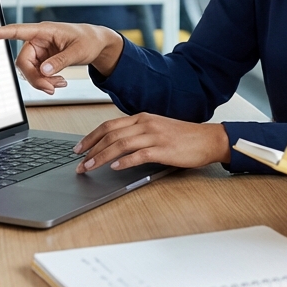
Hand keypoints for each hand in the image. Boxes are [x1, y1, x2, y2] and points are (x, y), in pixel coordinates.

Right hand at [0, 22, 123, 90]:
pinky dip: (46, 82)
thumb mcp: (79, 51)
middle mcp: (37, 40)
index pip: (16, 31)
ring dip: (42, 82)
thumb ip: (61, 61)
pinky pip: (37, 74)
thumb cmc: (89, 40)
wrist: (98, 44)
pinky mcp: (43, 60)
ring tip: (61, 84)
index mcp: (43, 31)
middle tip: (51, 88)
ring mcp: (39, 51)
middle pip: (23, 62)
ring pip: (29, 71)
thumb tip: (44, 71)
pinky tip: (59, 83)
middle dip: (35, 78)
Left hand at [73, 113, 229, 172]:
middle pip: (110, 134)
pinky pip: (139, 155)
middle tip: (78, 162)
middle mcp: (146, 124)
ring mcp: (155, 136)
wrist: (208, 140)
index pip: (109, 125)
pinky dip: (124, 161)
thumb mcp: (157, 129)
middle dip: (90, 149)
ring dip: (101, 157)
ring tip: (89, 167)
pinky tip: (114, 168)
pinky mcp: (164, 150)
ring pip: (120, 144)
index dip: (91, 137)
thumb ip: (138, 133)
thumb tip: (116, 145)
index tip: (79, 148)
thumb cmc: (184, 137)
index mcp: (142, 118)